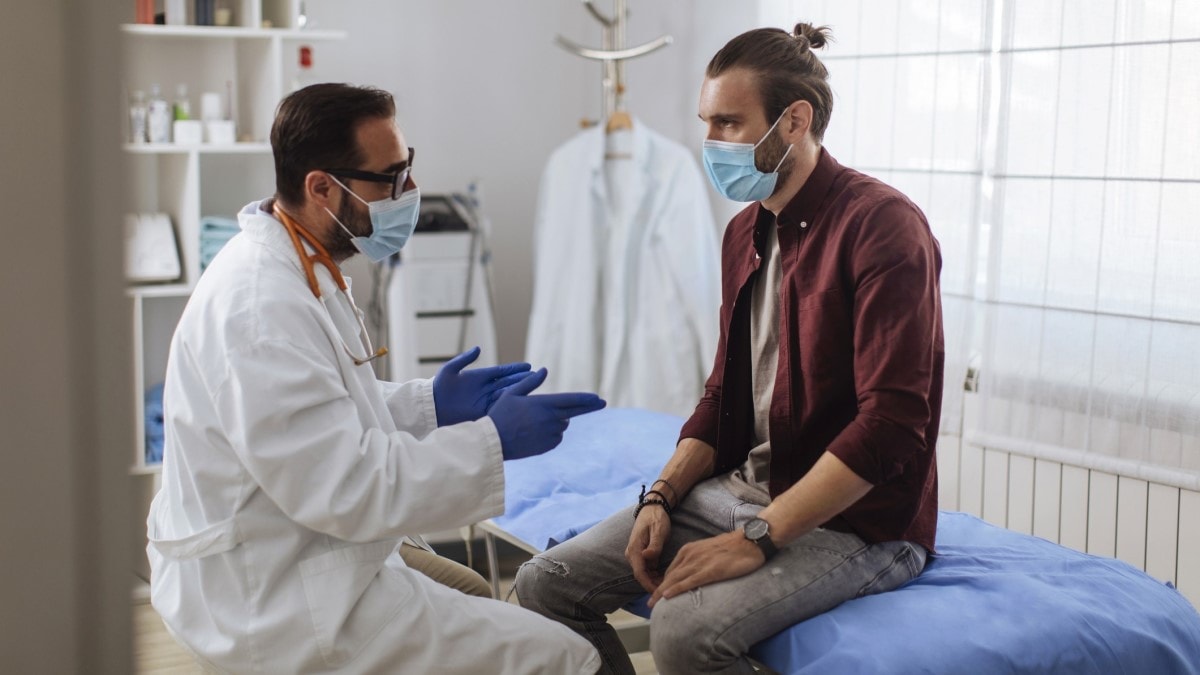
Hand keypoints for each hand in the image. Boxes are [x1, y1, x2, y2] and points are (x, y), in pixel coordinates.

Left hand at [433, 346, 532, 426]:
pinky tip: (521, 402)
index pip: (501, 372)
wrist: (430, 406)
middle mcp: (485, 389)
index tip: (528, 366)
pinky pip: (499, 408)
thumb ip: (464, 359)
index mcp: (479, 377)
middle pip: (508, 383)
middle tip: (537, 375)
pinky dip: (510, 404)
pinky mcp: (482, 412)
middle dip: (522, 379)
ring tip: (534, 387)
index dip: (514, 369)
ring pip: (506, 394)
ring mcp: (485, 401)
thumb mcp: (450, 370)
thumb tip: (478, 348)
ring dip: (519, 390)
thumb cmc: (438, 387)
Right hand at [486, 368, 605, 460]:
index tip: (598, 398)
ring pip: (563, 425)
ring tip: (535, 421)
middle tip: (602, 403)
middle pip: (575, 412)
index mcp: (543, 404)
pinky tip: (535, 432)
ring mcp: (550, 434)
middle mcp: (550, 419)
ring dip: (558, 420)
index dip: (586, 399)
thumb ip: (530, 383)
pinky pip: (557, 437)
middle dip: (590, 407)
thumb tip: (544, 370)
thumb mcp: (511, 394)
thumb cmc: (500, 415)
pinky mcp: (547, 446)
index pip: (571, 400)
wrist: (494, 442)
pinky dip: (552, 433)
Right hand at [625, 506, 671, 592]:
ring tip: (669, 586)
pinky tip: (666, 578)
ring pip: (645, 574)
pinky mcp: (642, 554)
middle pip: (641, 576)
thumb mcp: (658, 530)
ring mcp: (636, 555)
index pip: (640, 573)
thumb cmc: (656, 518)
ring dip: (655, 581)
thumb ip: (654, 545)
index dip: (649, 585)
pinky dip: (656, 575)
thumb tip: (647, 556)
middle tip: (668, 592)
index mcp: (634, 549)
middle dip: (653, 585)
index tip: (659, 593)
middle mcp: (632, 554)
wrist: (653, 508)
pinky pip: (647, 569)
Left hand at [647, 530, 764, 607]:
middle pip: (669, 576)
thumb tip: (694, 573)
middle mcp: (690, 555)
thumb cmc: (734, 547)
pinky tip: (667, 596)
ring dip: (662, 592)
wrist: (750, 541)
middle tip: (649, 603)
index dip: (663, 583)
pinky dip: (676, 589)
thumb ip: (699, 560)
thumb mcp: (709, 551)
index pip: (671, 570)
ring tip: (653, 604)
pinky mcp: (710, 571)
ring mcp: (699, 562)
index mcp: (690, 550)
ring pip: (675, 579)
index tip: (657, 594)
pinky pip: (689, 581)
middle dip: (658, 590)